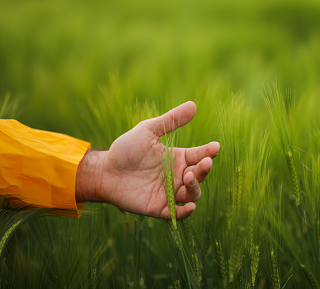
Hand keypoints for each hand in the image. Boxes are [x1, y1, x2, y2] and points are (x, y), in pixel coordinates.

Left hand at [75, 101, 219, 219]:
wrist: (104, 171)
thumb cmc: (125, 149)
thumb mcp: (148, 130)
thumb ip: (171, 120)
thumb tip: (193, 105)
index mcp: (177, 158)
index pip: (199, 155)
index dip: (209, 152)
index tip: (215, 147)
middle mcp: (177, 176)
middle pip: (200, 175)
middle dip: (204, 170)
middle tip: (204, 162)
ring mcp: (169, 193)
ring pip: (192, 193)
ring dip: (194, 187)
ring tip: (187, 178)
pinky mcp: (159, 207)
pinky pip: (177, 213)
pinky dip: (185, 211)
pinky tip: (189, 206)